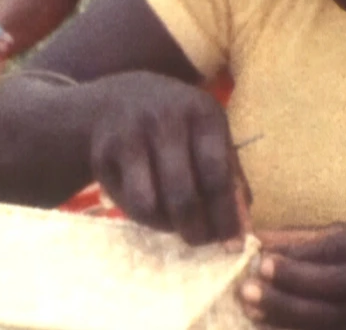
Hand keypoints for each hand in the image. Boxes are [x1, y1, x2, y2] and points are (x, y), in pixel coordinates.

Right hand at [87, 71, 249, 245]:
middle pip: (182, 192)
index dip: (225, 214)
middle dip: (195, 229)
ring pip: (150, 203)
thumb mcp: (208, 136)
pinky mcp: (103, 154)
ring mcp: (130, 135)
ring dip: (167, 226)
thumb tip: (242, 229)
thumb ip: (230, 177)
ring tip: (178, 226)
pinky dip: (145, 217)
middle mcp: (165, 120)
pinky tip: (154, 212)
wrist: (117, 100)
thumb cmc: (177, 125)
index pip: (216, 173)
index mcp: (201, 113)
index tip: (232, 244)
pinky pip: (127, 202)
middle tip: (201, 242)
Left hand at [240, 219, 345, 329]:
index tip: (258, 261)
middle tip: (248, 289)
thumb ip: (312, 240)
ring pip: (339, 319)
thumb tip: (257, 238)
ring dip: (290, 317)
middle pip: (341, 285)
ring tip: (254, 311)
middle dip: (291, 288)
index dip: (297, 258)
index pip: (339, 248)